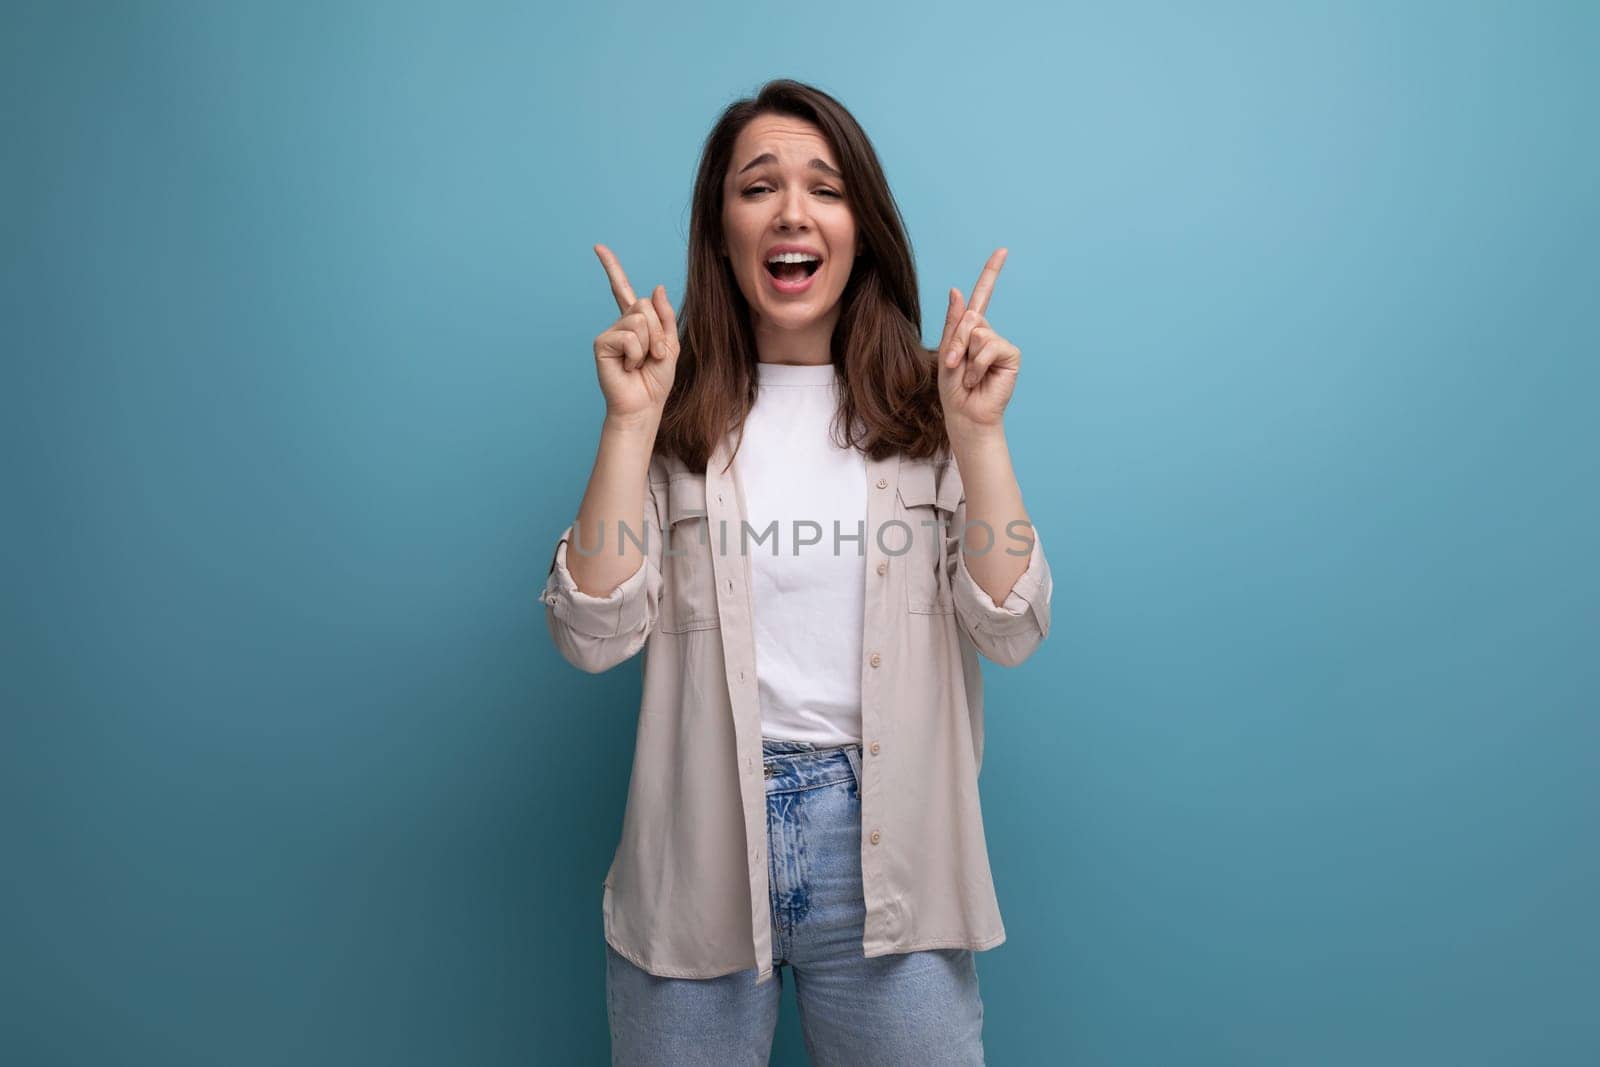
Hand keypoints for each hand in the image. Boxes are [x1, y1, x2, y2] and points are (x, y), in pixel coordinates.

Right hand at [592, 243, 679, 424]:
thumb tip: (656, 287)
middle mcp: (620, 324)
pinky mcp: (602, 343)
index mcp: (636, 322)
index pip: (622, 289)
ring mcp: (610, 333)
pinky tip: (628, 367)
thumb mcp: (671, 345)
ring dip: (649, 344)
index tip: (597, 247)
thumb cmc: (656, 380)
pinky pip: (629, 336)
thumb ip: (666, 316)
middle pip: (644, 305)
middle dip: (658, 331)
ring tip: (641, 363)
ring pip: (639, 319)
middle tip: (653, 356)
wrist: (644, 405)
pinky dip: (636, 353)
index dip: (611, 268)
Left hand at [937, 248, 1021, 434]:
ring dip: (966, 356)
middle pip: (970, 317)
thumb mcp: (946, 352)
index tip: (1002, 250)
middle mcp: (987, 333)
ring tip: (969, 376)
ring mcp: (1000, 343)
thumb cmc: (953, 388)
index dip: (991, 273)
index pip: (981, 296)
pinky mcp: (1011, 355)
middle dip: (956, 342)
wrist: (965, 414)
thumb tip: (956, 289)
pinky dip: (978, 365)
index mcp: (970, 330)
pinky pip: (990, 346)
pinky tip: (979, 379)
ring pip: (978, 332)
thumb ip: (953, 322)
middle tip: (955, 365)